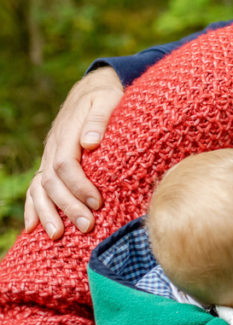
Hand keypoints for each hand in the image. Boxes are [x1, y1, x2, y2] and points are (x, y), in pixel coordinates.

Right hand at [24, 66, 122, 238]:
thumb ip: (100, 120)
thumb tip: (89, 143)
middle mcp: (53, 147)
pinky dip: (34, 207)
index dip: (79, 185)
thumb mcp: (108, 100)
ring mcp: (49, 156)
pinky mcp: (51, 163)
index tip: (98, 202)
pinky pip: (36, 187)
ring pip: (41, 188)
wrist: (93, 89)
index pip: (66, 164)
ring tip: (58, 235)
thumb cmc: (107, 96)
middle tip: (87, 226)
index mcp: (67, 134)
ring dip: (48, 213)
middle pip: (53, 181)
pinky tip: (33, 228)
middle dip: (68, 206)